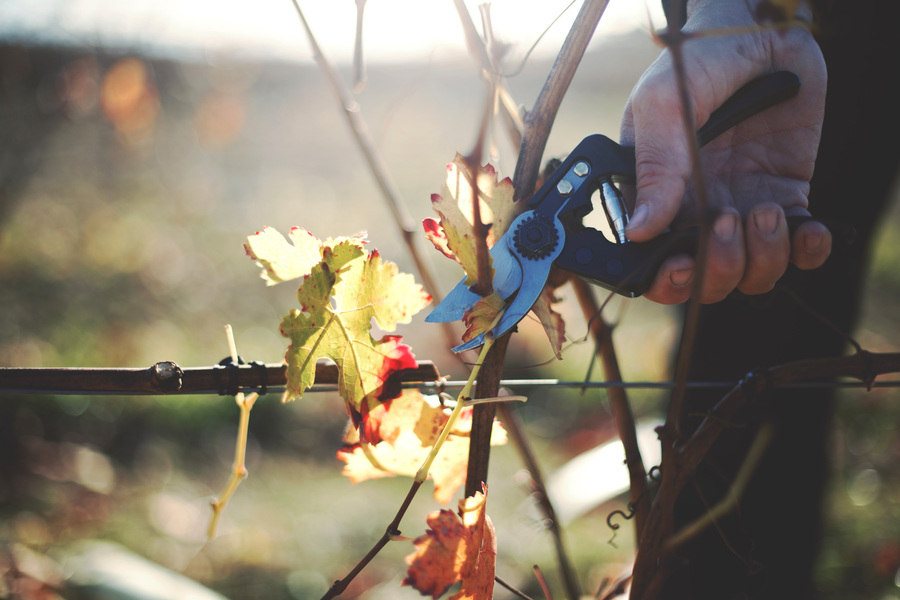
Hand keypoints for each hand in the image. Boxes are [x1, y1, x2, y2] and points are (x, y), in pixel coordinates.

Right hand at [620, 0, 828, 303]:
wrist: (762, 34)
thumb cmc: (699, 63)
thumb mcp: (664, 107)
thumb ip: (654, 169)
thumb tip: (639, 232)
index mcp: (657, 198)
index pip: (654, 263)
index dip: (667, 280)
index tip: (682, 266)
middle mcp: (696, 212)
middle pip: (706, 281)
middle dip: (719, 268)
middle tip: (728, 222)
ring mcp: (742, 207)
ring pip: (753, 273)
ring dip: (762, 257)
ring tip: (765, 210)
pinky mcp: (787, 196)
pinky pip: (800, 249)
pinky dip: (808, 250)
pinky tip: (808, 227)